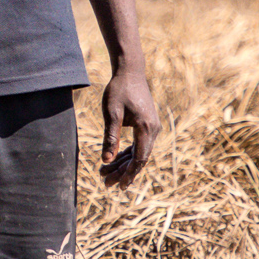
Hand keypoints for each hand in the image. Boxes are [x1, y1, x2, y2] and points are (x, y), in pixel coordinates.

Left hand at [97, 65, 158, 186]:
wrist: (130, 72)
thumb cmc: (119, 90)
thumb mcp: (112, 114)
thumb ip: (110, 138)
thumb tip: (106, 160)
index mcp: (146, 128)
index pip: (139, 158)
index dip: (129, 174)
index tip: (119, 186)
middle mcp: (153, 130)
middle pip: (139, 158)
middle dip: (122, 172)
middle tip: (106, 184)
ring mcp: (151, 128)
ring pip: (138, 153)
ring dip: (123, 164)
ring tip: (105, 174)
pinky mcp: (147, 125)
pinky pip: (138, 145)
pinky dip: (126, 154)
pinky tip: (114, 161)